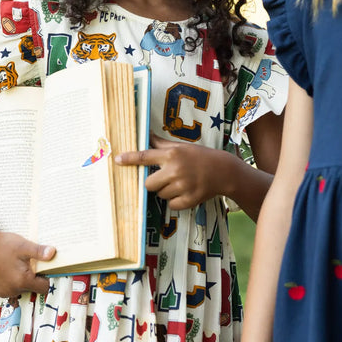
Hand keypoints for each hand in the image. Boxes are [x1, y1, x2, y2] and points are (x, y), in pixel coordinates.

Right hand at [0, 227, 54, 298]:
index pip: (44, 288)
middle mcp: (13, 290)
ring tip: (15, 267)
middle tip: (27, 265)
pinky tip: (7, 271)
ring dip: (21, 282)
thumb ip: (39, 251)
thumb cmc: (3, 244)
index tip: (42, 270)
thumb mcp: (24, 246)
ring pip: (20, 290)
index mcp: (23, 281)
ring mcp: (3, 292)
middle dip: (32, 279)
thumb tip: (53, 253)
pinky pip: (9, 290)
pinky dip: (11, 283)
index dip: (45, 279)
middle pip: (32, 289)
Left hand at [115, 134, 231, 209]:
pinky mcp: (189, 199)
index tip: (117, 160)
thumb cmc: (201, 156)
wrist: (224, 171)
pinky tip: (186, 192)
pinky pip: (172, 205)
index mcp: (172, 155)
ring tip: (181, 183)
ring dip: (167, 191)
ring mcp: (183, 186)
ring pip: (160, 195)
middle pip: (148, 183)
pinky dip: (176, 201)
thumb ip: (162, 145)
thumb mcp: (182, 147)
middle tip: (165, 178)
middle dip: (154, 182)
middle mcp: (175, 170)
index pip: (145, 156)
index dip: (130, 158)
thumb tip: (147, 136)